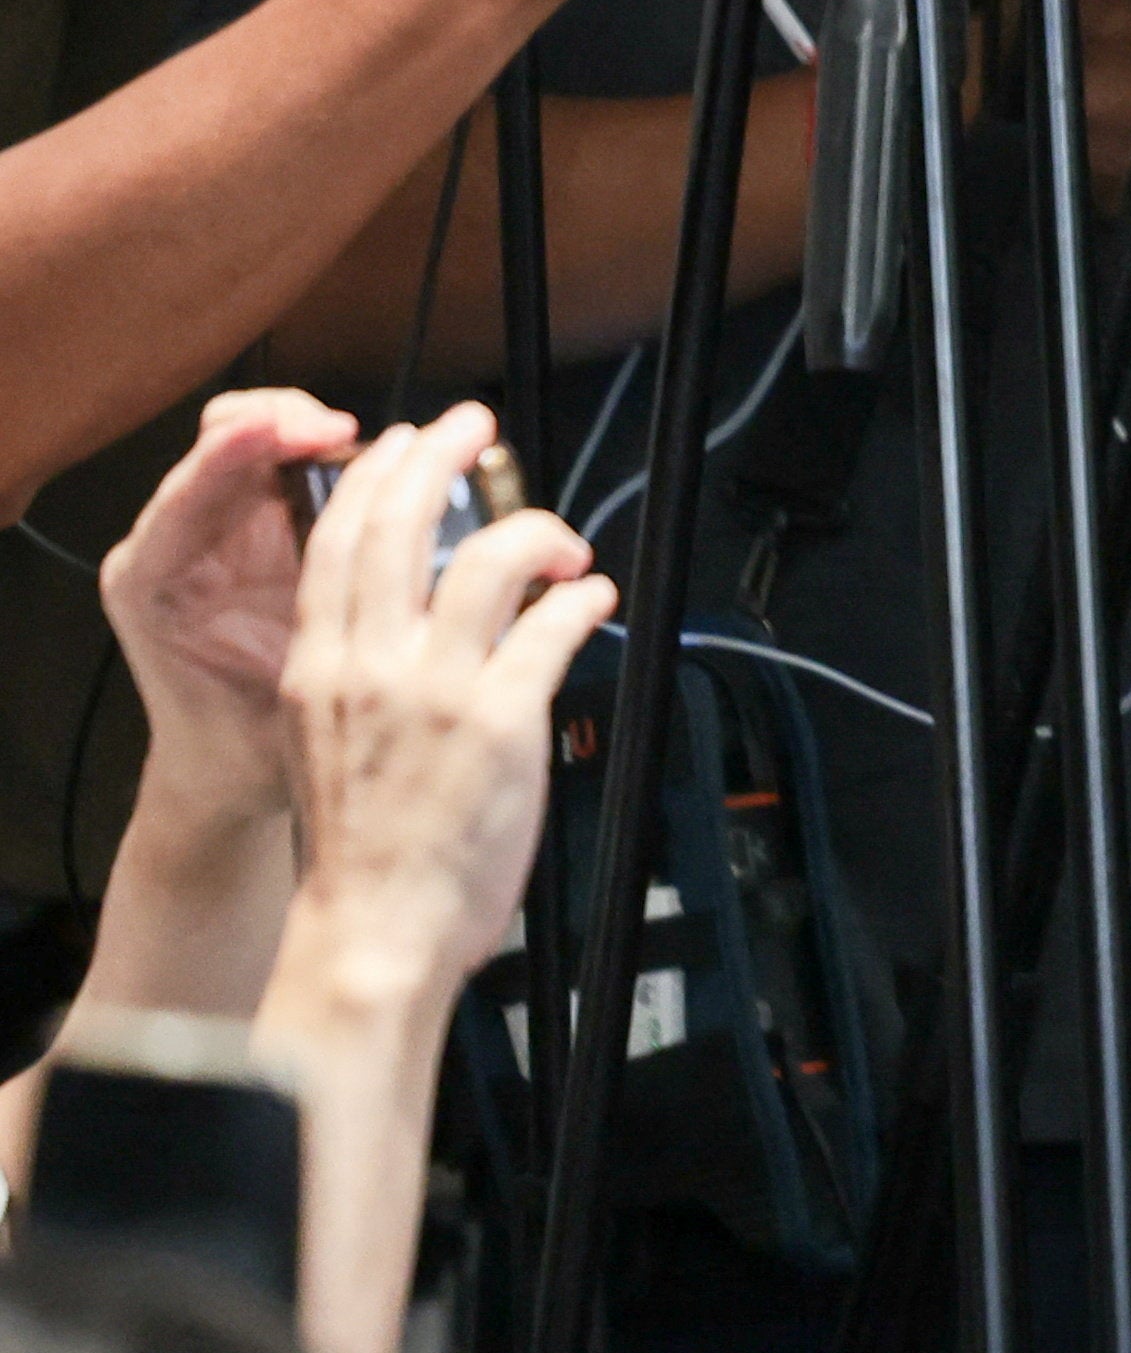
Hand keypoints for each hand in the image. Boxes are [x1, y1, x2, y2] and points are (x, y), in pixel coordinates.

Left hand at [97, 386, 348, 818]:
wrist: (233, 774)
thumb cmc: (249, 743)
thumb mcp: (290, 689)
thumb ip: (326, 627)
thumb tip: (401, 569)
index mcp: (154, 581)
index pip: (191, 489)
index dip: (246, 450)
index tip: (308, 433)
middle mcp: (172, 545)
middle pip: (219, 441)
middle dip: (286, 422)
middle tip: (350, 434)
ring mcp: (210, 532)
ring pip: (253, 440)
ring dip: (313, 431)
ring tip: (377, 446)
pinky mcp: (249, 529)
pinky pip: (282, 465)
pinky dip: (327, 454)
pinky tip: (377, 467)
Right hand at [263, 405, 613, 1025]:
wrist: (372, 927)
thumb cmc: (362, 847)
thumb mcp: (325, 740)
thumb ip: (358, 675)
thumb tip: (412, 619)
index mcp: (316, 669)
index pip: (337, 543)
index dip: (374, 478)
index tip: (404, 441)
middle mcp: (369, 667)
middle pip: (403, 526)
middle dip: (443, 458)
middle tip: (476, 425)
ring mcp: (436, 690)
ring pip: (488, 561)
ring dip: (537, 531)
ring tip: (563, 543)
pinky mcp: (501, 720)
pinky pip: (552, 627)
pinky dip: (581, 601)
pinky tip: (593, 600)